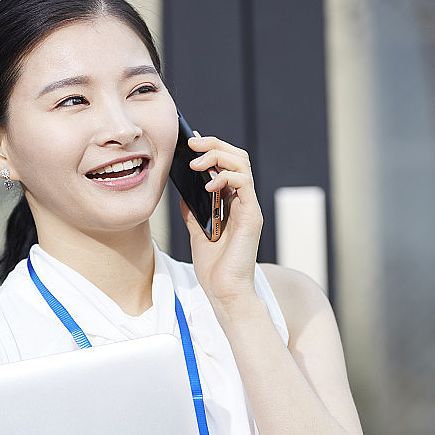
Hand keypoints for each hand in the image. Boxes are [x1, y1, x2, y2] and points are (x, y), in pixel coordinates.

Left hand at [181, 135, 263, 311]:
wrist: (224, 291)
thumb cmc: (214, 268)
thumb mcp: (197, 234)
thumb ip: (194, 213)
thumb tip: (183, 195)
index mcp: (232, 204)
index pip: (226, 165)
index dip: (210, 149)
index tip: (190, 143)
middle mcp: (243, 202)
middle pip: (236, 157)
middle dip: (214, 144)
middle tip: (191, 143)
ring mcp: (248, 207)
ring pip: (242, 164)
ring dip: (217, 155)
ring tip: (196, 161)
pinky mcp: (251, 215)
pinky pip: (244, 183)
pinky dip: (225, 176)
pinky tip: (208, 184)